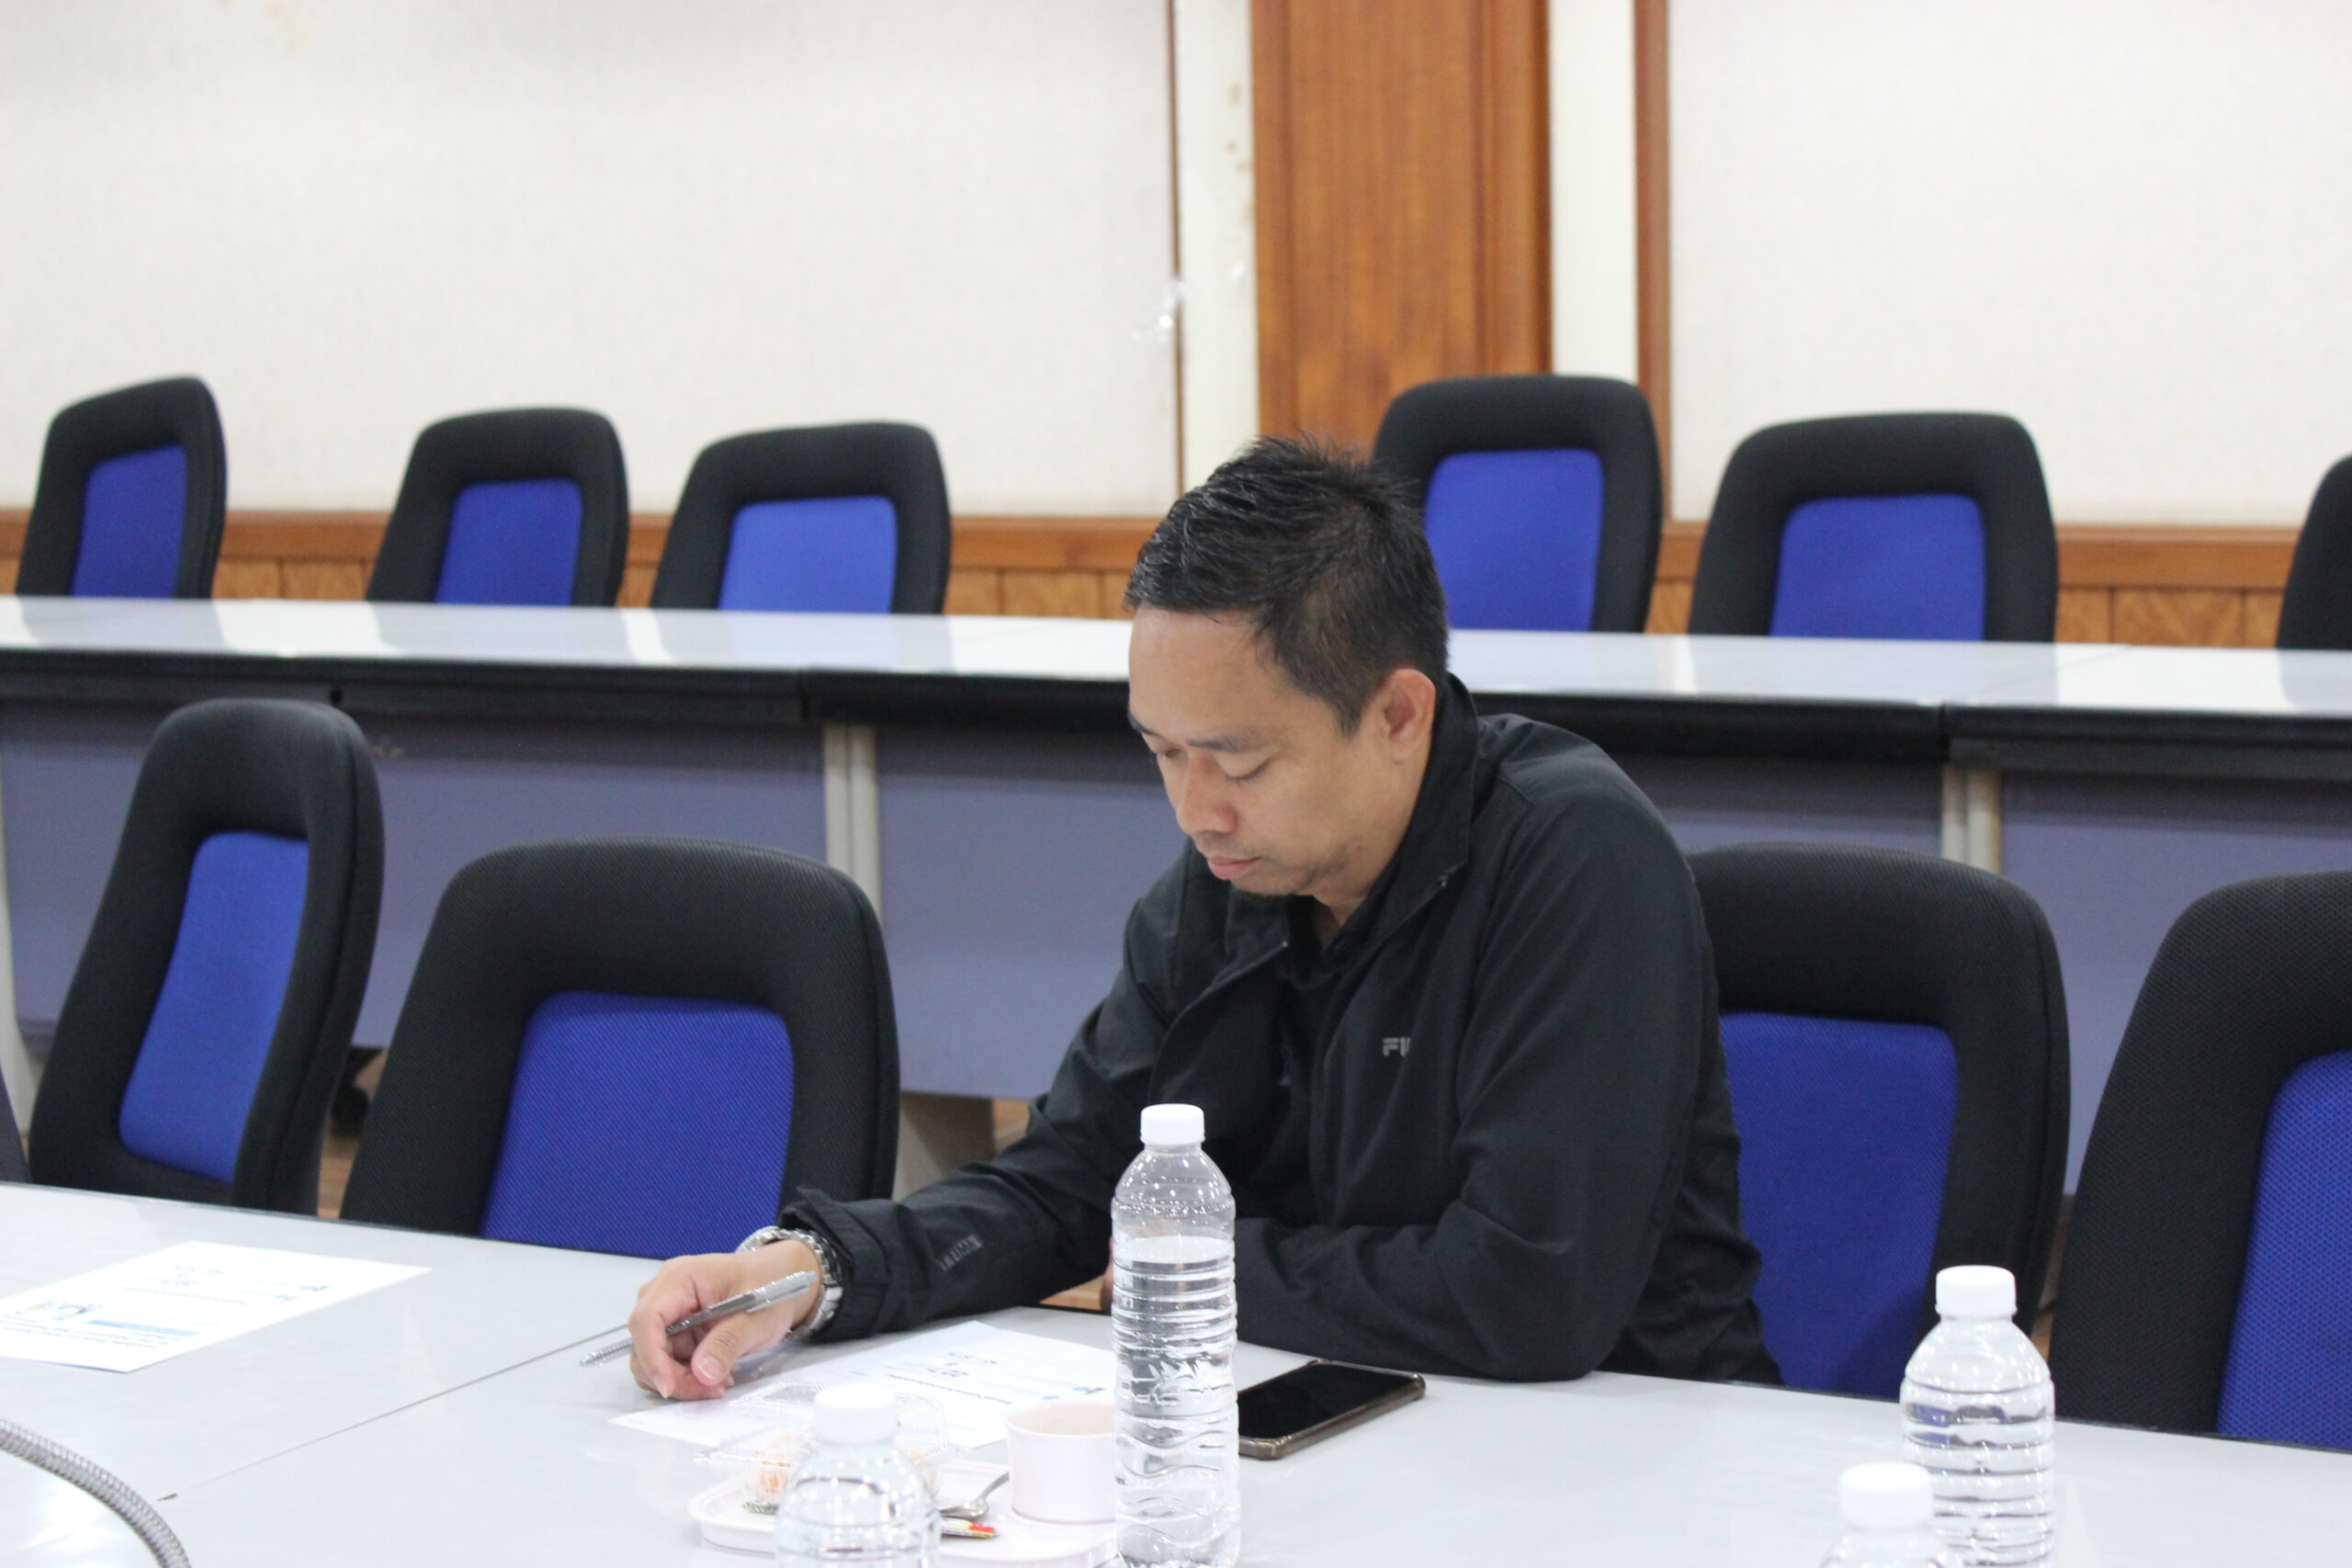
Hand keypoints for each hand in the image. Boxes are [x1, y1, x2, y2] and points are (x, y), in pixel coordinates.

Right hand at [628, 1239, 820, 1400]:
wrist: (781, 1279)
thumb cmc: (771, 1284)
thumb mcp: (755, 1316)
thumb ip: (727, 1343)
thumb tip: (702, 1373)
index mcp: (680, 1278)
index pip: (647, 1319)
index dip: (652, 1356)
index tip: (669, 1386)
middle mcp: (666, 1293)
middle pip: (646, 1343)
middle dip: (672, 1374)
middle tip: (710, 1389)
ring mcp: (670, 1311)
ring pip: (655, 1357)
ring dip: (682, 1378)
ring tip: (720, 1382)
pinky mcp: (677, 1329)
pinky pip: (670, 1360)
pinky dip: (688, 1375)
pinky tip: (717, 1374)